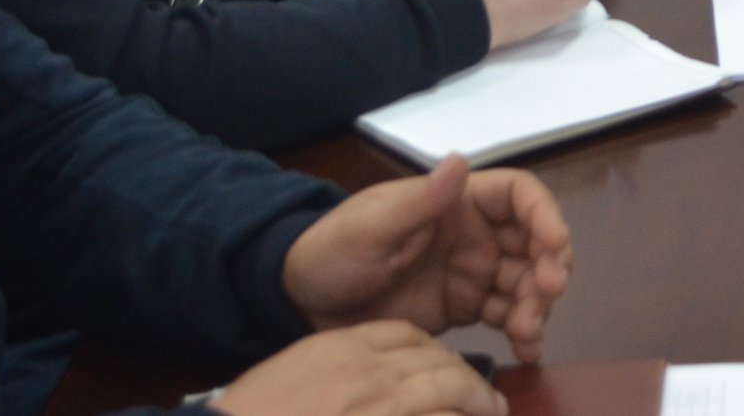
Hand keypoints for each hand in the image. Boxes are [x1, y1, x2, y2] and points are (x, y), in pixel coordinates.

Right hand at [210, 322, 504, 415]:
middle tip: (488, 402)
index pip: (407, 335)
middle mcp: (367, 371)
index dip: (436, 353)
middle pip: (438, 361)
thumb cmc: (252, 414)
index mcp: (341, 348)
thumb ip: (336, 374)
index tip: (449, 371)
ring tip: (492, 414)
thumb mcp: (295, 379)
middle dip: (468, 381)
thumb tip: (372, 390)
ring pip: (448, 391)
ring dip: (477, 405)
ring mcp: (381, 405)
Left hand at [281, 156, 570, 364]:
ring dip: (538, 304)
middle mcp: (475, 233)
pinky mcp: (466, 307)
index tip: (554, 244)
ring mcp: (473, 272)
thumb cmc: (333, 250)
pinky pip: (507, 316)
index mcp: (457, 202)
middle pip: (534, 241)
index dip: (544, 214)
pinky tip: (527, 351)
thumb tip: (460, 161)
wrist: (302, 303)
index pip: (518, 195)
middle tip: (546, 297)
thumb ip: (419, 201)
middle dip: (549, 265)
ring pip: (527, 282)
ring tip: (528, 335)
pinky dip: (523, 331)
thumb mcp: (370, 226)